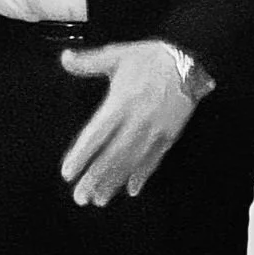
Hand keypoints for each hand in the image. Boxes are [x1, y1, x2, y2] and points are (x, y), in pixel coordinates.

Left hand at [59, 39, 196, 206]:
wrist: (188, 62)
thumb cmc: (151, 58)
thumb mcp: (117, 55)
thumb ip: (89, 61)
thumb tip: (65, 58)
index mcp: (120, 103)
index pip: (96, 135)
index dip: (81, 156)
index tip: (68, 172)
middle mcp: (136, 121)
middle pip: (111, 156)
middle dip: (95, 178)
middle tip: (80, 197)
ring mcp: (154, 131)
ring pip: (131, 162)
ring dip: (114, 182)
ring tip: (100, 199)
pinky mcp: (169, 135)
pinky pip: (154, 160)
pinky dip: (143, 175)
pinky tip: (132, 189)